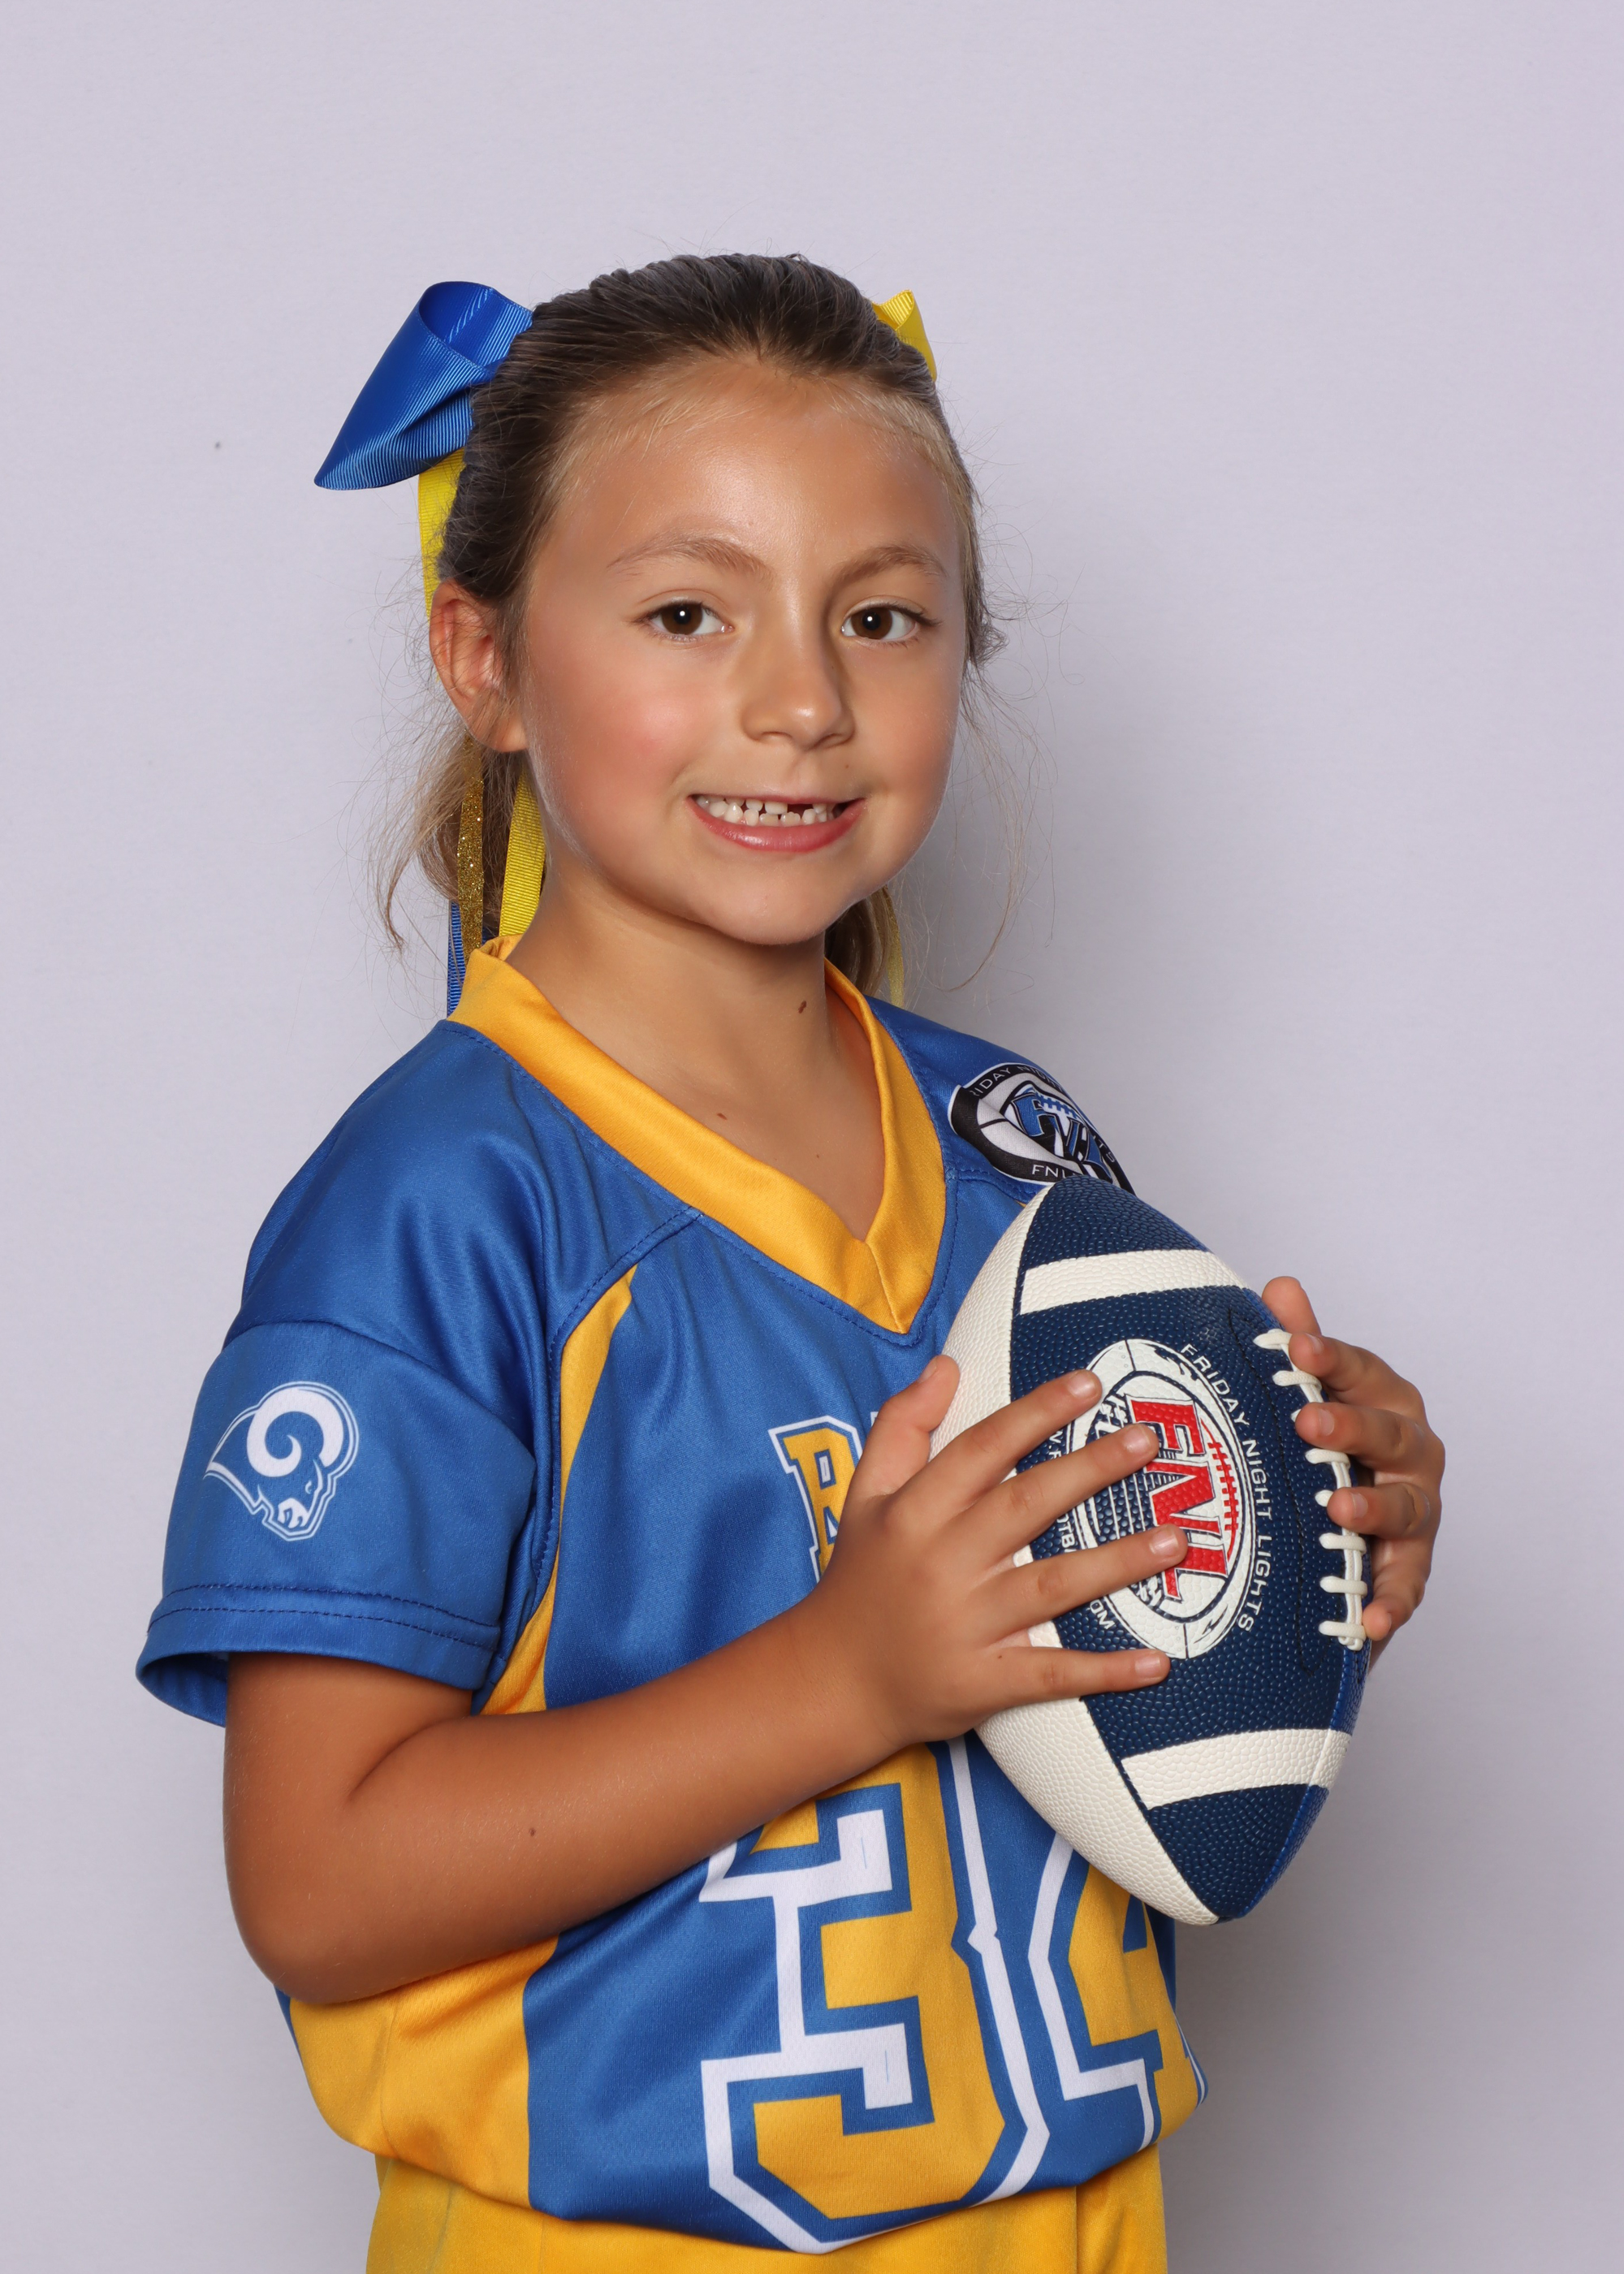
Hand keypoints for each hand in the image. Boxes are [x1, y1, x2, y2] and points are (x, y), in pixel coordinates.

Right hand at [799, 1355, 1186, 1755]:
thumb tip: (947, 1365)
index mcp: (915, 1512)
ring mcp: (965, 1626)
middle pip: (1026, 1506)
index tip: (1088, 1385)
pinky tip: (1157, 1661)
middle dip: (1090, 1469)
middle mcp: (942, 1563)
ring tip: (1176, 1539)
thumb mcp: (864, 1495)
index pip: (982, 1449)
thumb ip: (902, 1426)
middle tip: (1147, 1440)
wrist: (831, 1683)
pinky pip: (1051, 1675)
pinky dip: (1105, 1672)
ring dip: (1117, 1563)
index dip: (1035, 1413)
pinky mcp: (982, 1684)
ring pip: (1052, 1587)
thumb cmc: (859, 1579)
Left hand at [1262, 1277, 1442, 1660]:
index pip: (1360, 1371)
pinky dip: (1392, 1604)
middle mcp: (1412, 1453)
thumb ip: (1299, 1345)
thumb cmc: (1321, 1450)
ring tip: (1340, 1509)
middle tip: (1306, 1421)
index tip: (1293, 1343)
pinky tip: (1373, 1620)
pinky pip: (1407, 1588)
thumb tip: (1283, 1285)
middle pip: (1389, 1434)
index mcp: (1385, 1401)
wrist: (1335, 1534)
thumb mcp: (1304, 1397)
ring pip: (1406, 1507)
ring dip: (1374, 1506)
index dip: (1327, 1355)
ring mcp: (1416, 1513)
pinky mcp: (1409, 1571)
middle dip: (1349, 1426)